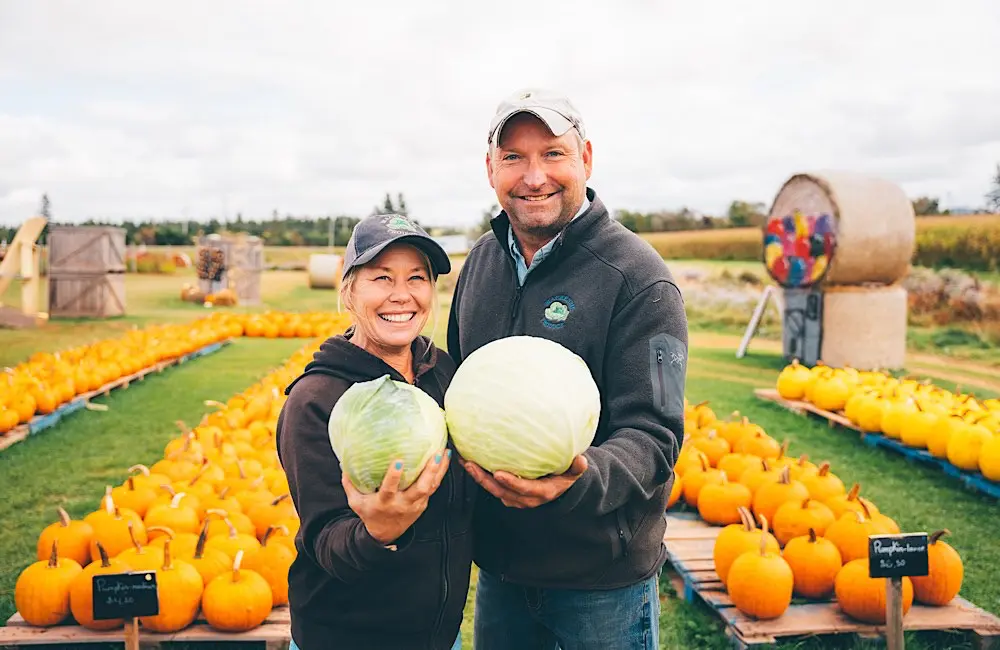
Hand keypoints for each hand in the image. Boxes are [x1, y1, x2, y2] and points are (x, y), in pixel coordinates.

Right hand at [342, 449, 450, 543]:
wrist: (385, 534)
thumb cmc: (370, 513)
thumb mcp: (355, 502)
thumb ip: (350, 484)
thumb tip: (342, 463)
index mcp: (385, 503)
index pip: (389, 490)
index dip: (394, 477)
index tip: (398, 462)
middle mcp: (403, 504)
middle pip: (419, 489)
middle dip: (428, 472)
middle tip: (435, 455)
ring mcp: (415, 504)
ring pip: (430, 487)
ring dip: (439, 470)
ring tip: (443, 452)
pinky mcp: (423, 503)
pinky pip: (434, 487)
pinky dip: (440, 473)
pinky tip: (445, 458)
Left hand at [462, 455, 587, 508]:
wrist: (560, 487)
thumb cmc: (566, 476)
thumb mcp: (574, 472)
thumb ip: (577, 467)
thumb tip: (581, 460)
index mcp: (541, 492)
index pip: (523, 489)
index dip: (510, 482)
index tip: (497, 473)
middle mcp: (526, 498)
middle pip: (501, 491)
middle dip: (484, 480)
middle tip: (471, 465)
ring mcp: (515, 497)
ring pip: (493, 489)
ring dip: (478, 477)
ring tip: (465, 461)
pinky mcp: (507, 492)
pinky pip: (492, 485)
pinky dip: (481, 475)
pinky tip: (470, 460)